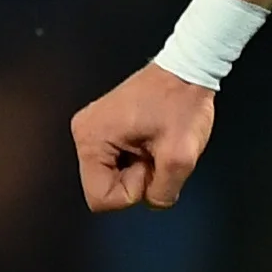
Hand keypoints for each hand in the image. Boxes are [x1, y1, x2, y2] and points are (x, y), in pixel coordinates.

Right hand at [70, 64, 217, 211]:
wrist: (187, 71)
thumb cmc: (182, 102)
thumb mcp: (181, 156)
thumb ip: (163, 192)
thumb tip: (152, 201)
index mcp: (92, 139)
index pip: (101, 198)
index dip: (133, 191)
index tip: (150, 164)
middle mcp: (84, 134)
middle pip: (104, 188)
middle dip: (136, 179)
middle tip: (154, 152)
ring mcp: (93, 131)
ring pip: (113, 177)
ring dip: (139, 170)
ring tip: (154, 144)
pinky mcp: (105, 129)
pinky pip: (118, 163)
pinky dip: (137, 159)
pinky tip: (150, 141)